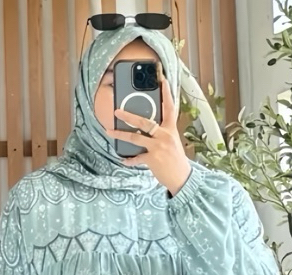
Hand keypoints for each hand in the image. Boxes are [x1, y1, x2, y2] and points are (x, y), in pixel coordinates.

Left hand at [106, 69, 191, 196]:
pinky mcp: (152, 159)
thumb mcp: (171, 141)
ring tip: (109, 131)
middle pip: (145, 122)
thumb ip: (160, 134)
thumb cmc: (175, 159)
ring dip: (120, 135)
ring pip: (135, 138)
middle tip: (117, 111)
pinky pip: (136, 158)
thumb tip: (146, 129)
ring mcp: (158, 147)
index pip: (170, 107)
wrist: (181, 176)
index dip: (166, 93)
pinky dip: (129, 159)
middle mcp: (164, 135)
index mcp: (171, 129)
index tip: (162, 80)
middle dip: (129, 116)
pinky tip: (123, 159)